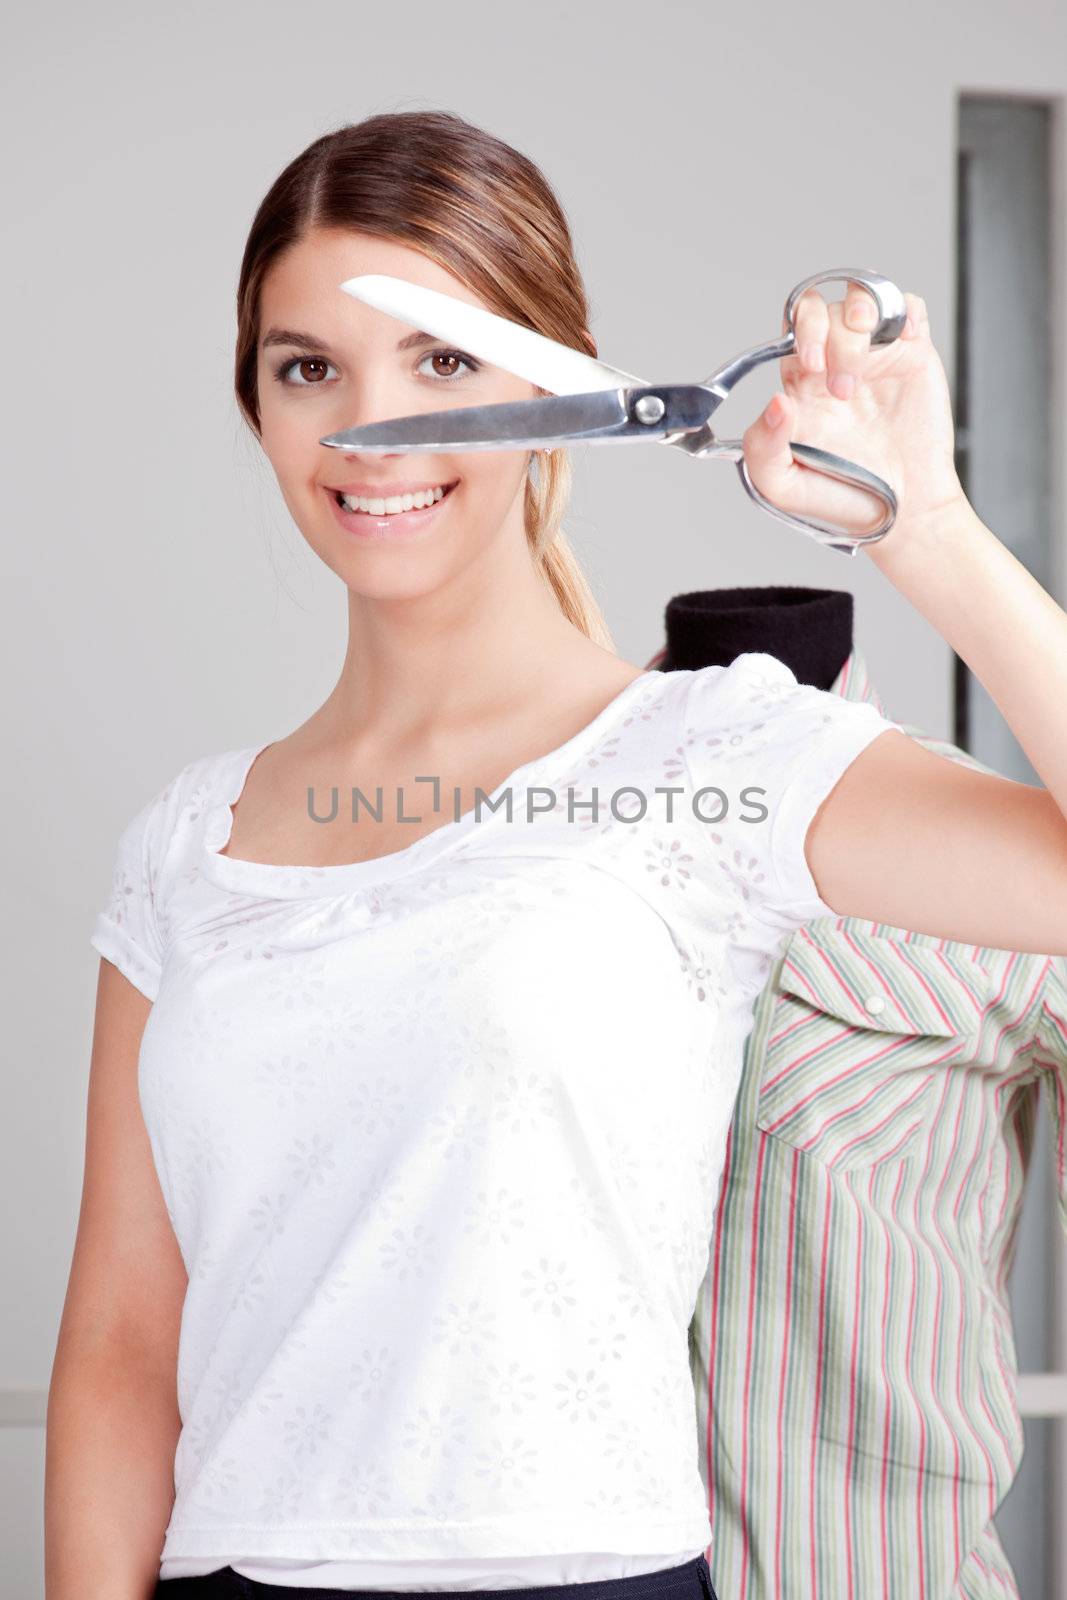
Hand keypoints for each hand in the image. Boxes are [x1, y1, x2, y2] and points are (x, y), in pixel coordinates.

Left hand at [740, 284, 968, 551]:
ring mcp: (875, 356)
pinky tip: (898, 344)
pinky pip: (908, 307)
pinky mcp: (913, 354)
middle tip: (834, 377)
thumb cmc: (844, 497)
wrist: (904, 510)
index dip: (797, 337)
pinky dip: (901, 311)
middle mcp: (834, 363)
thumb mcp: (783, 485)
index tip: (809, 370)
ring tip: (862, 371)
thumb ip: (762, 447)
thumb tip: (774, 403)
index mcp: (802, 386)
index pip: (788, 332)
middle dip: (821, 330)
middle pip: (819, 308)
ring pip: (859, 299)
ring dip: (856, 322)